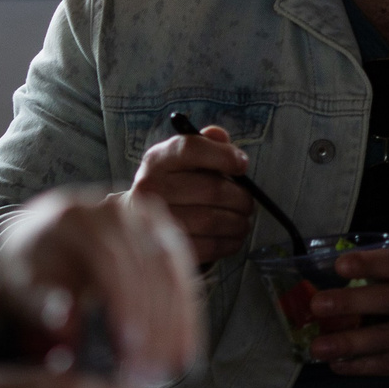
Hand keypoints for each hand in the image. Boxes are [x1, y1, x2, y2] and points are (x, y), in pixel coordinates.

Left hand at [0, 186, 199, 382]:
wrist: (45, 238)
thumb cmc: (31, 268)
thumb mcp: (21, 286)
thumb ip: (41, 306)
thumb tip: (69, 329)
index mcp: (76, 218)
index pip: (110, 259)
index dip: (124, 304)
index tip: (128, 346)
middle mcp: (117, 210)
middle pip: (148, 265)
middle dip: (154, 322)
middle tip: (150, 370)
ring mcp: (146, 220)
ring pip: (172, 272)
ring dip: (175, 324)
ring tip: (168, 368)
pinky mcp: (164, 235)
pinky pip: (183, 276)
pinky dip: (185, 317)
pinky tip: (183, 350)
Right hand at [128, 125, 254, 265]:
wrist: (140, 223)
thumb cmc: (174, 186)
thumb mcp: (184, 160)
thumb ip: (206, 144)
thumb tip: (221, 137)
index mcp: (157, 160)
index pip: (190, 149)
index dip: (223, 155)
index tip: (243, 165)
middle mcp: (151, 188)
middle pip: (212, 189)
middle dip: (241, 197)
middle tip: (248, 202)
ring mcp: (156, 221)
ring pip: (214, 220)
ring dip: (238, 222)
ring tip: (242, 220)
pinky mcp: (168, 250)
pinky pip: (211, 246)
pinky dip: (230, 241)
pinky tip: (232, 236)